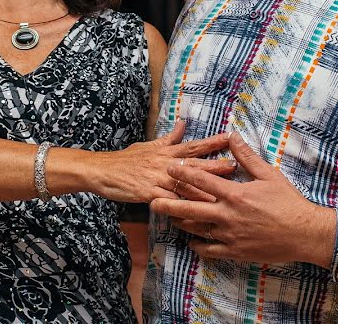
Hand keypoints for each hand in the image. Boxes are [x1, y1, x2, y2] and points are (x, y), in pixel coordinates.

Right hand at [88, 120, 234, 203]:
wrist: (102, 171)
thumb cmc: (125, 159)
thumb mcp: (148, 145)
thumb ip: (168, 138)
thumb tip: (183, 124)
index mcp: (166, 152)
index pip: (193, 145)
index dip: (212, 142)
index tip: (230, 137)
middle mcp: (164, 164)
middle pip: (194, 164)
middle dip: (215, 165)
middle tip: (235, 166)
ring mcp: (156, 178)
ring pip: (184, 184)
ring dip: (203, 189)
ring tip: (222, 194)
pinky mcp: (148, 193)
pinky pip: (168, 201)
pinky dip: (180, 206)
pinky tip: (192, 213)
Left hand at [150, 131, 335, 266]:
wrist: (305, 233)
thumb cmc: (288, 202)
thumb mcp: (269, 174)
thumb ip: (247, 156)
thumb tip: (232, 136)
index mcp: (235, 194)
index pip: (203, 181)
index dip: (184, 173)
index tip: (169, 168)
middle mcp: (228, 215)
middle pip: (191, 208)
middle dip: (169, 204)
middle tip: (151, 200)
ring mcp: (230, 235)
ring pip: (197, 229)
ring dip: (181, 223)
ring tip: (168, 218)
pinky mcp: (235, 251)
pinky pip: (210, 250)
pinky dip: (199, 246)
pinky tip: (192, 241)